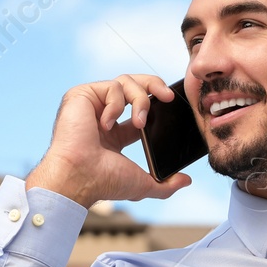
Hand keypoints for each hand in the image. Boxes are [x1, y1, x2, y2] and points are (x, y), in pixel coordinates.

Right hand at [26, 73, 193, 207]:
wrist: (80, 177)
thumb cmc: (103, 182)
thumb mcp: (142, 184)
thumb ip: (165, 184)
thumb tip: (186, 181)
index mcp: (114, 134)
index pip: (139, 108)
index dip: (156, 104)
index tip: (170, 105)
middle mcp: (103, 116)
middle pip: (134, 85)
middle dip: (154, 86)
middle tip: (168, 97)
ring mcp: (92, 104)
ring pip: (125, 82)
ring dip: (140, 99)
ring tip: (139, 122)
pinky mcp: (81, 95)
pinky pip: (111, 87)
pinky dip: (116, 105)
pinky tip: (106, 124)